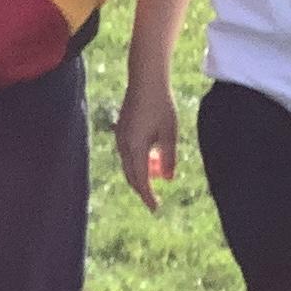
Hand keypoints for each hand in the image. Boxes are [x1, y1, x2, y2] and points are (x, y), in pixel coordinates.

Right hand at [111, 79, 178, 212]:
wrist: (146, 81)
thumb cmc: (161, 106)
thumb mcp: (170, 133)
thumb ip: (169, 158)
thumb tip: (167, 179)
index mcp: (135, 148)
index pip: (141, 180)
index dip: (148, 196)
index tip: (156, 209)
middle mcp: (123, 145)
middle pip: (131, 176)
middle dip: (142, 189)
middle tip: (155, 200)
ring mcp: (120, 137)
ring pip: (128, 165)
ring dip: (141, 175)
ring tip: (157, 177)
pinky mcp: (121, 130)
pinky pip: (127, 154)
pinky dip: (138, 163)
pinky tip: (151, 159)